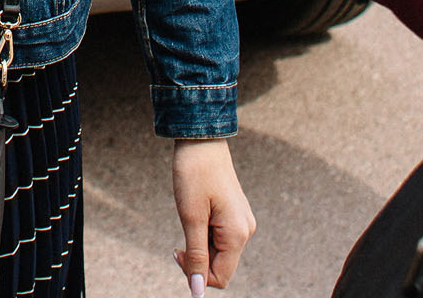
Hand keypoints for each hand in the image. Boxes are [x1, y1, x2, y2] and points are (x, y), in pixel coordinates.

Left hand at [173, 137, 254, 288]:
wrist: (201, 140)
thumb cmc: (194, 174)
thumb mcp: (191, 218)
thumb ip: (196, 256)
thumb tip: (197, 290)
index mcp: (238, 234)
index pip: (219, 277)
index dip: (196, 274)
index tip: (177, 251)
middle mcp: (245, 230)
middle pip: (220, 266)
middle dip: (197, 259)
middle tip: (179, 238)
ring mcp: (242, 222)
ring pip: (219, 252)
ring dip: (200, 245)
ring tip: (190, 218)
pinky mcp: (236, 214)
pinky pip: (220, 238)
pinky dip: (204, 235)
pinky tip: (197, 214)